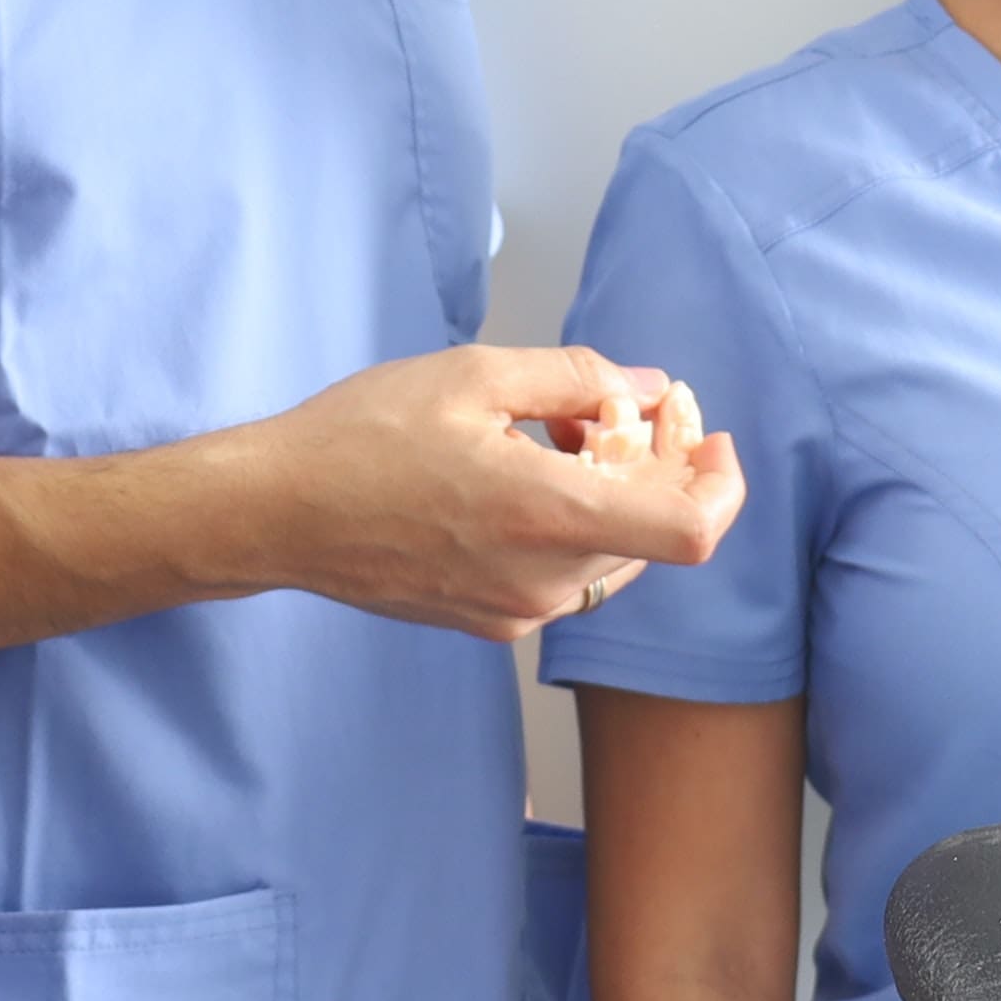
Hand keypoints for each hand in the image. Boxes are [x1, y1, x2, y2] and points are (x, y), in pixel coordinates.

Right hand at [214, 345, 741, 637]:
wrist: (279, 513)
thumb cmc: (362, 438)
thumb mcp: (474, 375)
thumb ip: (575, 379)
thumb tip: (644, 389)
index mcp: (548, 517)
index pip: (693, 531)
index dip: (721, 484)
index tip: (707, 440)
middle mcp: (543, 581)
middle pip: (653, 534)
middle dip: (654, 469)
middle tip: (611, 410)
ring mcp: (517, 613)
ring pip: (612, 559)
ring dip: (612, 499)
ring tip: (553, 439)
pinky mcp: (491, 625)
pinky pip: (565, 579)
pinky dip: (570, 530)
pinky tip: (522, 481)